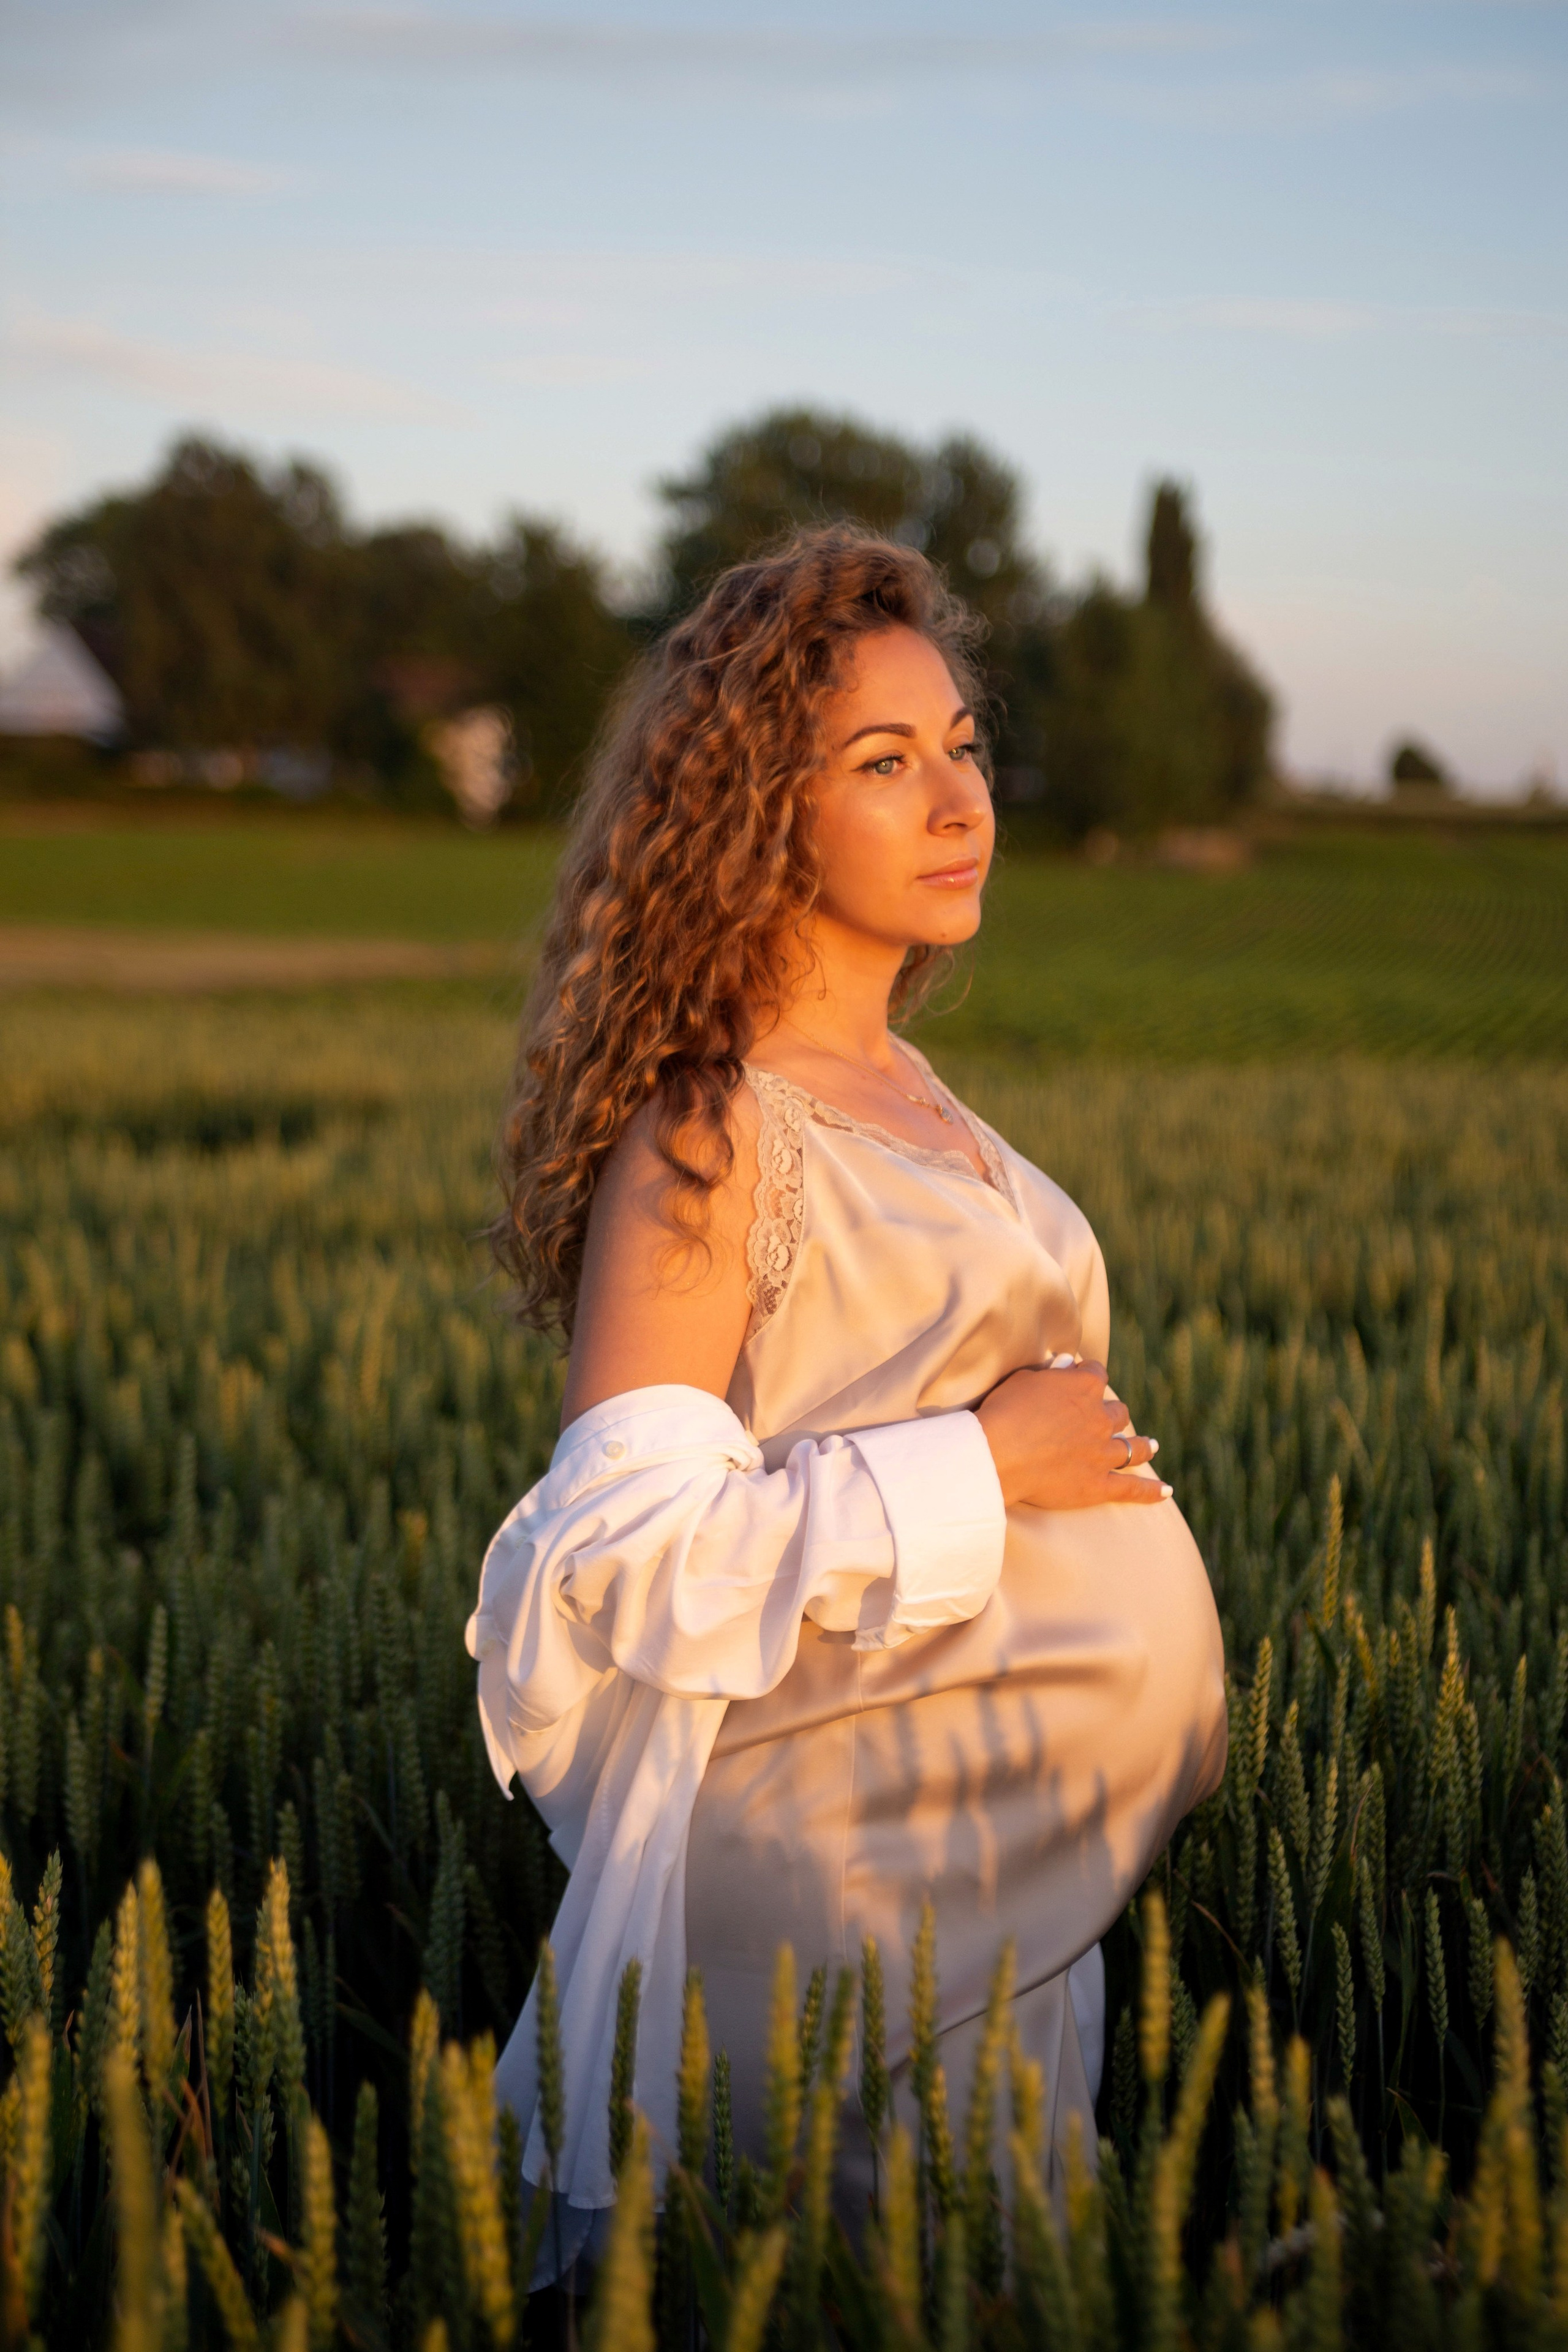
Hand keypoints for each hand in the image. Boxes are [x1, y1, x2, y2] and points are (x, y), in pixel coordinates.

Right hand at [975, 1357, 1170, 1510]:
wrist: (999, 1454)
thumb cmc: (1004, 1412)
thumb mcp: (1024, 1380)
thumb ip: (1050, 1373)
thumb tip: (1067, 1364)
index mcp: (1083, 1388)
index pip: (1096, 1373)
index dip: (1089, 1376)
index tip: (1083, 1377)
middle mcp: (1100, 1418)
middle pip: (1118, 1412)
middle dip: (1114, 1414)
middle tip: (1110, 1420)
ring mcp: (1102, 1453)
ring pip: (1132, 1447)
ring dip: (1142, 1446)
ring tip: (1151, 1446)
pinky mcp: (1098, 1484)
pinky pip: (1131, 1489)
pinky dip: (1150, 1491)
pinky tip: (1165, 1491)